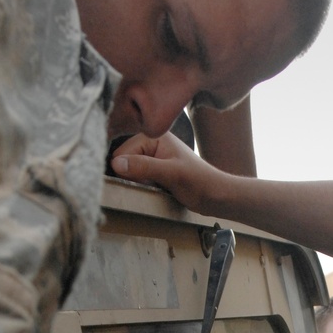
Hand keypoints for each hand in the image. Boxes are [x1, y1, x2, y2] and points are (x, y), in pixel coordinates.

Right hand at [111, 131, 230, 212]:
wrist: (216, 195)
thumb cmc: (199, 183)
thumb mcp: (171, 174)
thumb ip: (143, 167)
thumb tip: (116, 164)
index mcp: (153, 136)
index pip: (121, 153)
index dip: (127, 170)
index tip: (144, 181)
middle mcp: (151, 143)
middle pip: (123, 162)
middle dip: (132, 177)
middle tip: (153, 184)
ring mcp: (153, 156)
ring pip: (129, 171)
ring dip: (137, 183)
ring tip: (156, 187)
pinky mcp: (155, 168)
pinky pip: (138, 177)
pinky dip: (143, 185)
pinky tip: (157, 189)